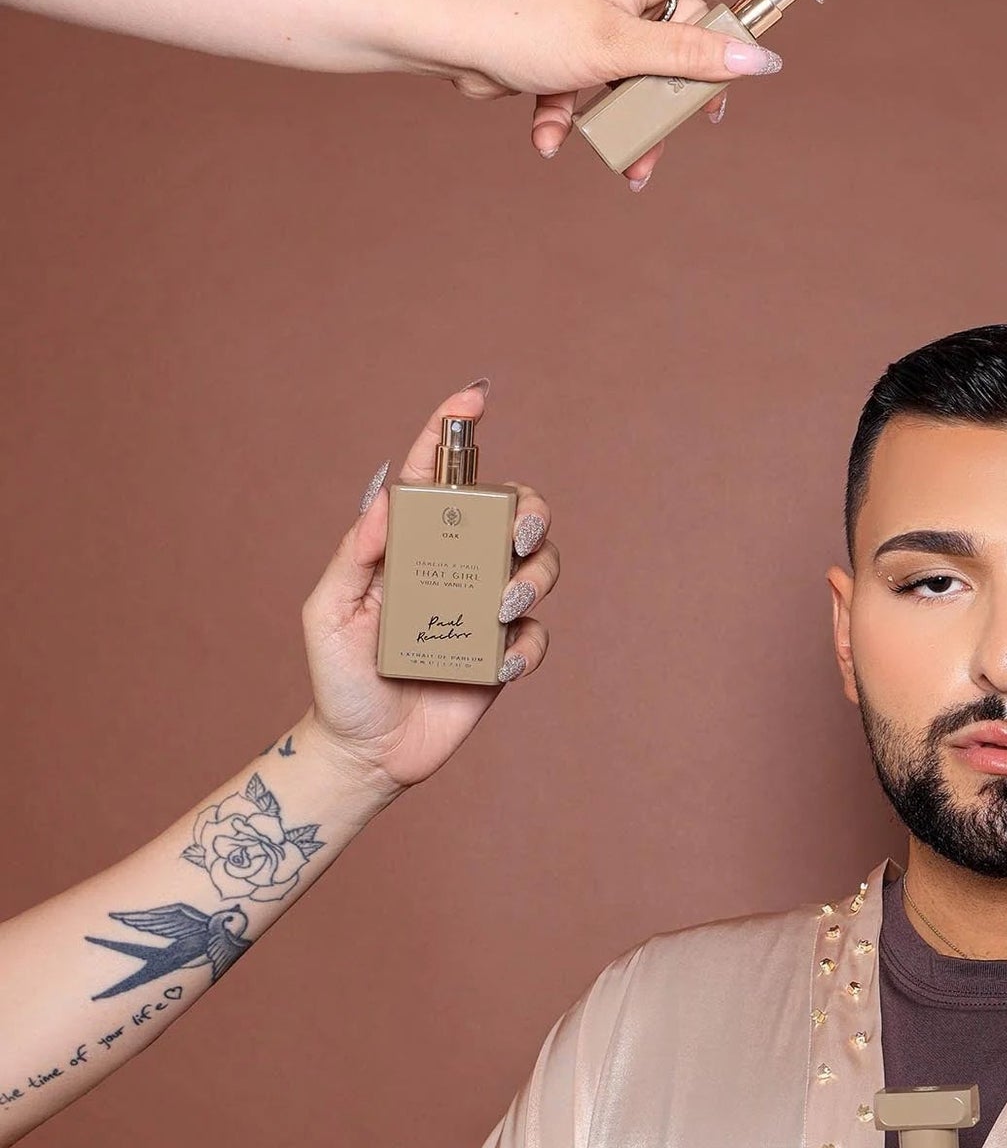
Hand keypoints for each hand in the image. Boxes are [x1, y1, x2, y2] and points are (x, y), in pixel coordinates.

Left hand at [302, 385, 556, 797]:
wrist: (365, 751)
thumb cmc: (339, 679)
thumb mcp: (327, 612)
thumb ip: (353, 556)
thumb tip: (388, 501)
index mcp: (410, 547)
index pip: (436, 476)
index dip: (454, 429)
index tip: (475, 397)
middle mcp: (454, 569)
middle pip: (510, 512)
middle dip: (529, 507)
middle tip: (516, 530)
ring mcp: (482, 611)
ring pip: (537, 565)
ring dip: (534, 573)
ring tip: (502, 604)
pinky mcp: (502, 657)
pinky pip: (536, 635)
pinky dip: (527, 644)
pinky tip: (499, 663)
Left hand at [440, 0, 819, 186]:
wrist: (446, 34)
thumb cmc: (528, 26)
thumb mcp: (620, 49)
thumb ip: (689, 58)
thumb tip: (760, 63)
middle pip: (693, 35)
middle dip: (694, 90)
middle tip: (698, 124)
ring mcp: (599, 25)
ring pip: (643, 79)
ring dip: (633, 126)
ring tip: (627, 165)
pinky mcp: (568, 56)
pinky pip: (592, 94)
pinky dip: (575, 120)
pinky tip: (548, 136)